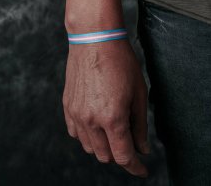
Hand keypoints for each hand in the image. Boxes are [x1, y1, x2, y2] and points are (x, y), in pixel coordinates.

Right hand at [62, 40, 149, 176]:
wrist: (94, 39)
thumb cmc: (121, 62)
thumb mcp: (138, 93)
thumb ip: (140, 125)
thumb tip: (142, 148)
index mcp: (112, 118)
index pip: (123, 156)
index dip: (135, 168)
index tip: (142, 170)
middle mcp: (91, 121)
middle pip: (105, 156)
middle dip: (120, 156)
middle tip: (130, 146)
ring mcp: (76, 114)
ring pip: (89, 147)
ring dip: (103, 147)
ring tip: (113, 132)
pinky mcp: (67, 107)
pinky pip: (75, 133)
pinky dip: (87, 136)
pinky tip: (96, 125)